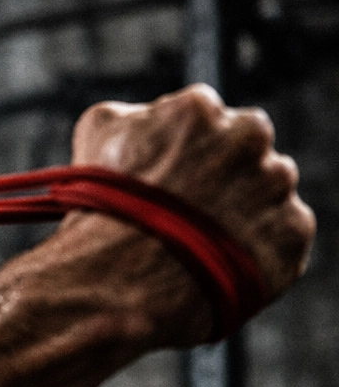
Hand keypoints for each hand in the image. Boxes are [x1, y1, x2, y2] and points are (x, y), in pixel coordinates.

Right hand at [72, 84, 314, 339]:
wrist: (116, 279)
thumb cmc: (99, 206)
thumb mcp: (96, 135)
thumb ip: (135, 114)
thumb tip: (147, 117)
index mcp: (199, 108)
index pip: (202, 121)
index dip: (182, 151)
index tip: (166, 178)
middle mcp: (248, 136)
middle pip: (243, 150)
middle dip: (221, 172)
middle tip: (187, 208)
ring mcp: (275, 185)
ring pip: (266, 191)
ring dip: (242, 208)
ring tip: (198, 241)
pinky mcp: (292, 232)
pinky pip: (280, 235)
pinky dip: (256, 247)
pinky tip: (216, 261)